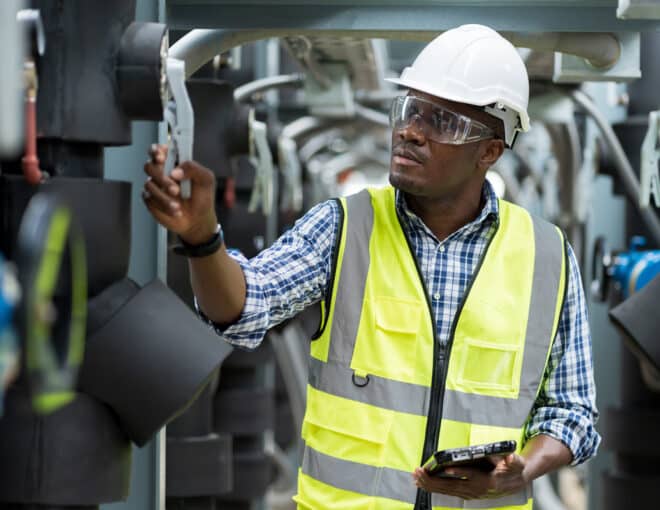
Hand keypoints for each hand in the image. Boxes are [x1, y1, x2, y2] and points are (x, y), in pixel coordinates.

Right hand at [142, 144, 217, 244]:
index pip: (159, 150)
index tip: (161, 157)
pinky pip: (149, 198)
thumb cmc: (202, 197)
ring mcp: (155, 186)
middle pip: (149, 166)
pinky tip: (175, 210)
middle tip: (175, 189)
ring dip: (164, 196)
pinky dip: (163, 205)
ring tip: (178, 205)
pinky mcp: (151, 199)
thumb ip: (193, 168)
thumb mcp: (206, 179)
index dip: (156, 151)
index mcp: (174, 163)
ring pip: (149, 184)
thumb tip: (175, 172)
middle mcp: (162, 172)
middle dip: (161, 177)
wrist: (198, 220)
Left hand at [412, 454, 526, 499]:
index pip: (472, 477)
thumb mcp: (517, 462)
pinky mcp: (465, 492)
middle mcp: (477, 489)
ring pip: (447, 490)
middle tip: (420, 472)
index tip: (447, 468)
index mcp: (489, 481)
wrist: (515, 482)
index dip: (460, 473)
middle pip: (454, 486)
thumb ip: (513, 461)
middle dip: (435, 480)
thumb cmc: (513, 469)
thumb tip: (511, 458)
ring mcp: (470, 492)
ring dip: (430, 484)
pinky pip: (447, 491)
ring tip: (416, 476)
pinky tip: (422, 482)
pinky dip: (434, 487)